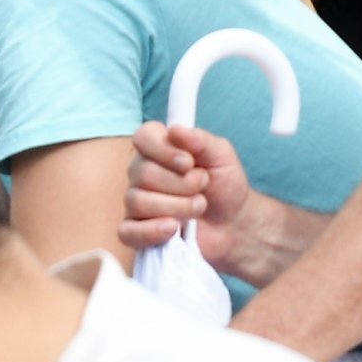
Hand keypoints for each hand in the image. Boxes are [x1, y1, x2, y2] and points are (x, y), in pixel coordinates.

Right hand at [120, 118, 258, 275]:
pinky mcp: (137, 232)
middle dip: (181, 184)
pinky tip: (173, 229)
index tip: (189, 162)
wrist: (233, 222)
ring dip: (177, 207)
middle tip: (203, 185)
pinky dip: (151, 231)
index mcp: (160, 148)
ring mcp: (137, 203)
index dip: (164, 150)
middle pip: (143, 173)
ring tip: (198, 206)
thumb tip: (174, 129)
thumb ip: (200, 140)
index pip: (143, 137)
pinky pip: (128, 232)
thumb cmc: (224, 184)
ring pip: (138, 202)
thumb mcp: (221, 156)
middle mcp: (142, 173)